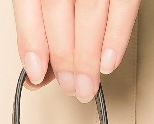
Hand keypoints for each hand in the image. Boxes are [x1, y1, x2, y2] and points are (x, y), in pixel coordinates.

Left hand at [12, 0, 142, 100]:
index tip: (36, 72)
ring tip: (86, 84)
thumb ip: (43, 19)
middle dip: (64, 57)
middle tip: (69, 86)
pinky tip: (108, 62)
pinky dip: (116, 38)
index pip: (30, 1)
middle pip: (59, 10)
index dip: (32, 41)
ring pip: (89, 12)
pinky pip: (123, 6)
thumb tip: (41, 67)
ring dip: (87, 57)